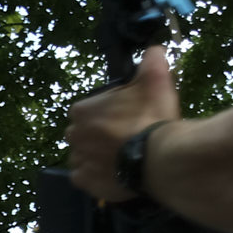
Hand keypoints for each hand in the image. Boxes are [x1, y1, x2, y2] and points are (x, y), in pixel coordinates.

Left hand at [65, 44, 179, 201]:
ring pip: (84, 154)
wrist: (159, 158)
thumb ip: (152, 60)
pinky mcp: (84, 183)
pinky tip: (114, 172)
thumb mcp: (156, 79)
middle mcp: (73, 135)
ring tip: (122, 156)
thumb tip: (154, 50)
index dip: (110, 111)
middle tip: (127, 136)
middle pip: (85, 132)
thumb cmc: (153, 116)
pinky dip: (96, 174)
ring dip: (98, 154)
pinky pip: (85, 177)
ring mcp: (77, 160)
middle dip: (101, 133)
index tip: (128, 115)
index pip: (90, 108)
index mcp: (82, 110)